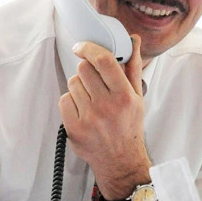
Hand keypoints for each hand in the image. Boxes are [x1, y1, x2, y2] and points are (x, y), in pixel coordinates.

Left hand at [59, 35, 151, 199]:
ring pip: (72, 83)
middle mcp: (107, 106)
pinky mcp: (74, 128)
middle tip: (93, 82)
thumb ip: (133, 66)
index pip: (103, 60)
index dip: (89, 48)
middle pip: (83, 69)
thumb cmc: (129, 126)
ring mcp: (89, 118)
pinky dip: (71, 102)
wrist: (121, 160)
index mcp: (125, 96)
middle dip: (86, 71)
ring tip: (90, 100)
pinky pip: (64, 100)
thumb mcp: (137, 97)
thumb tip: (133, 40)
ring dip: (79, 87)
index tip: (82, 47)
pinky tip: (82, 111)